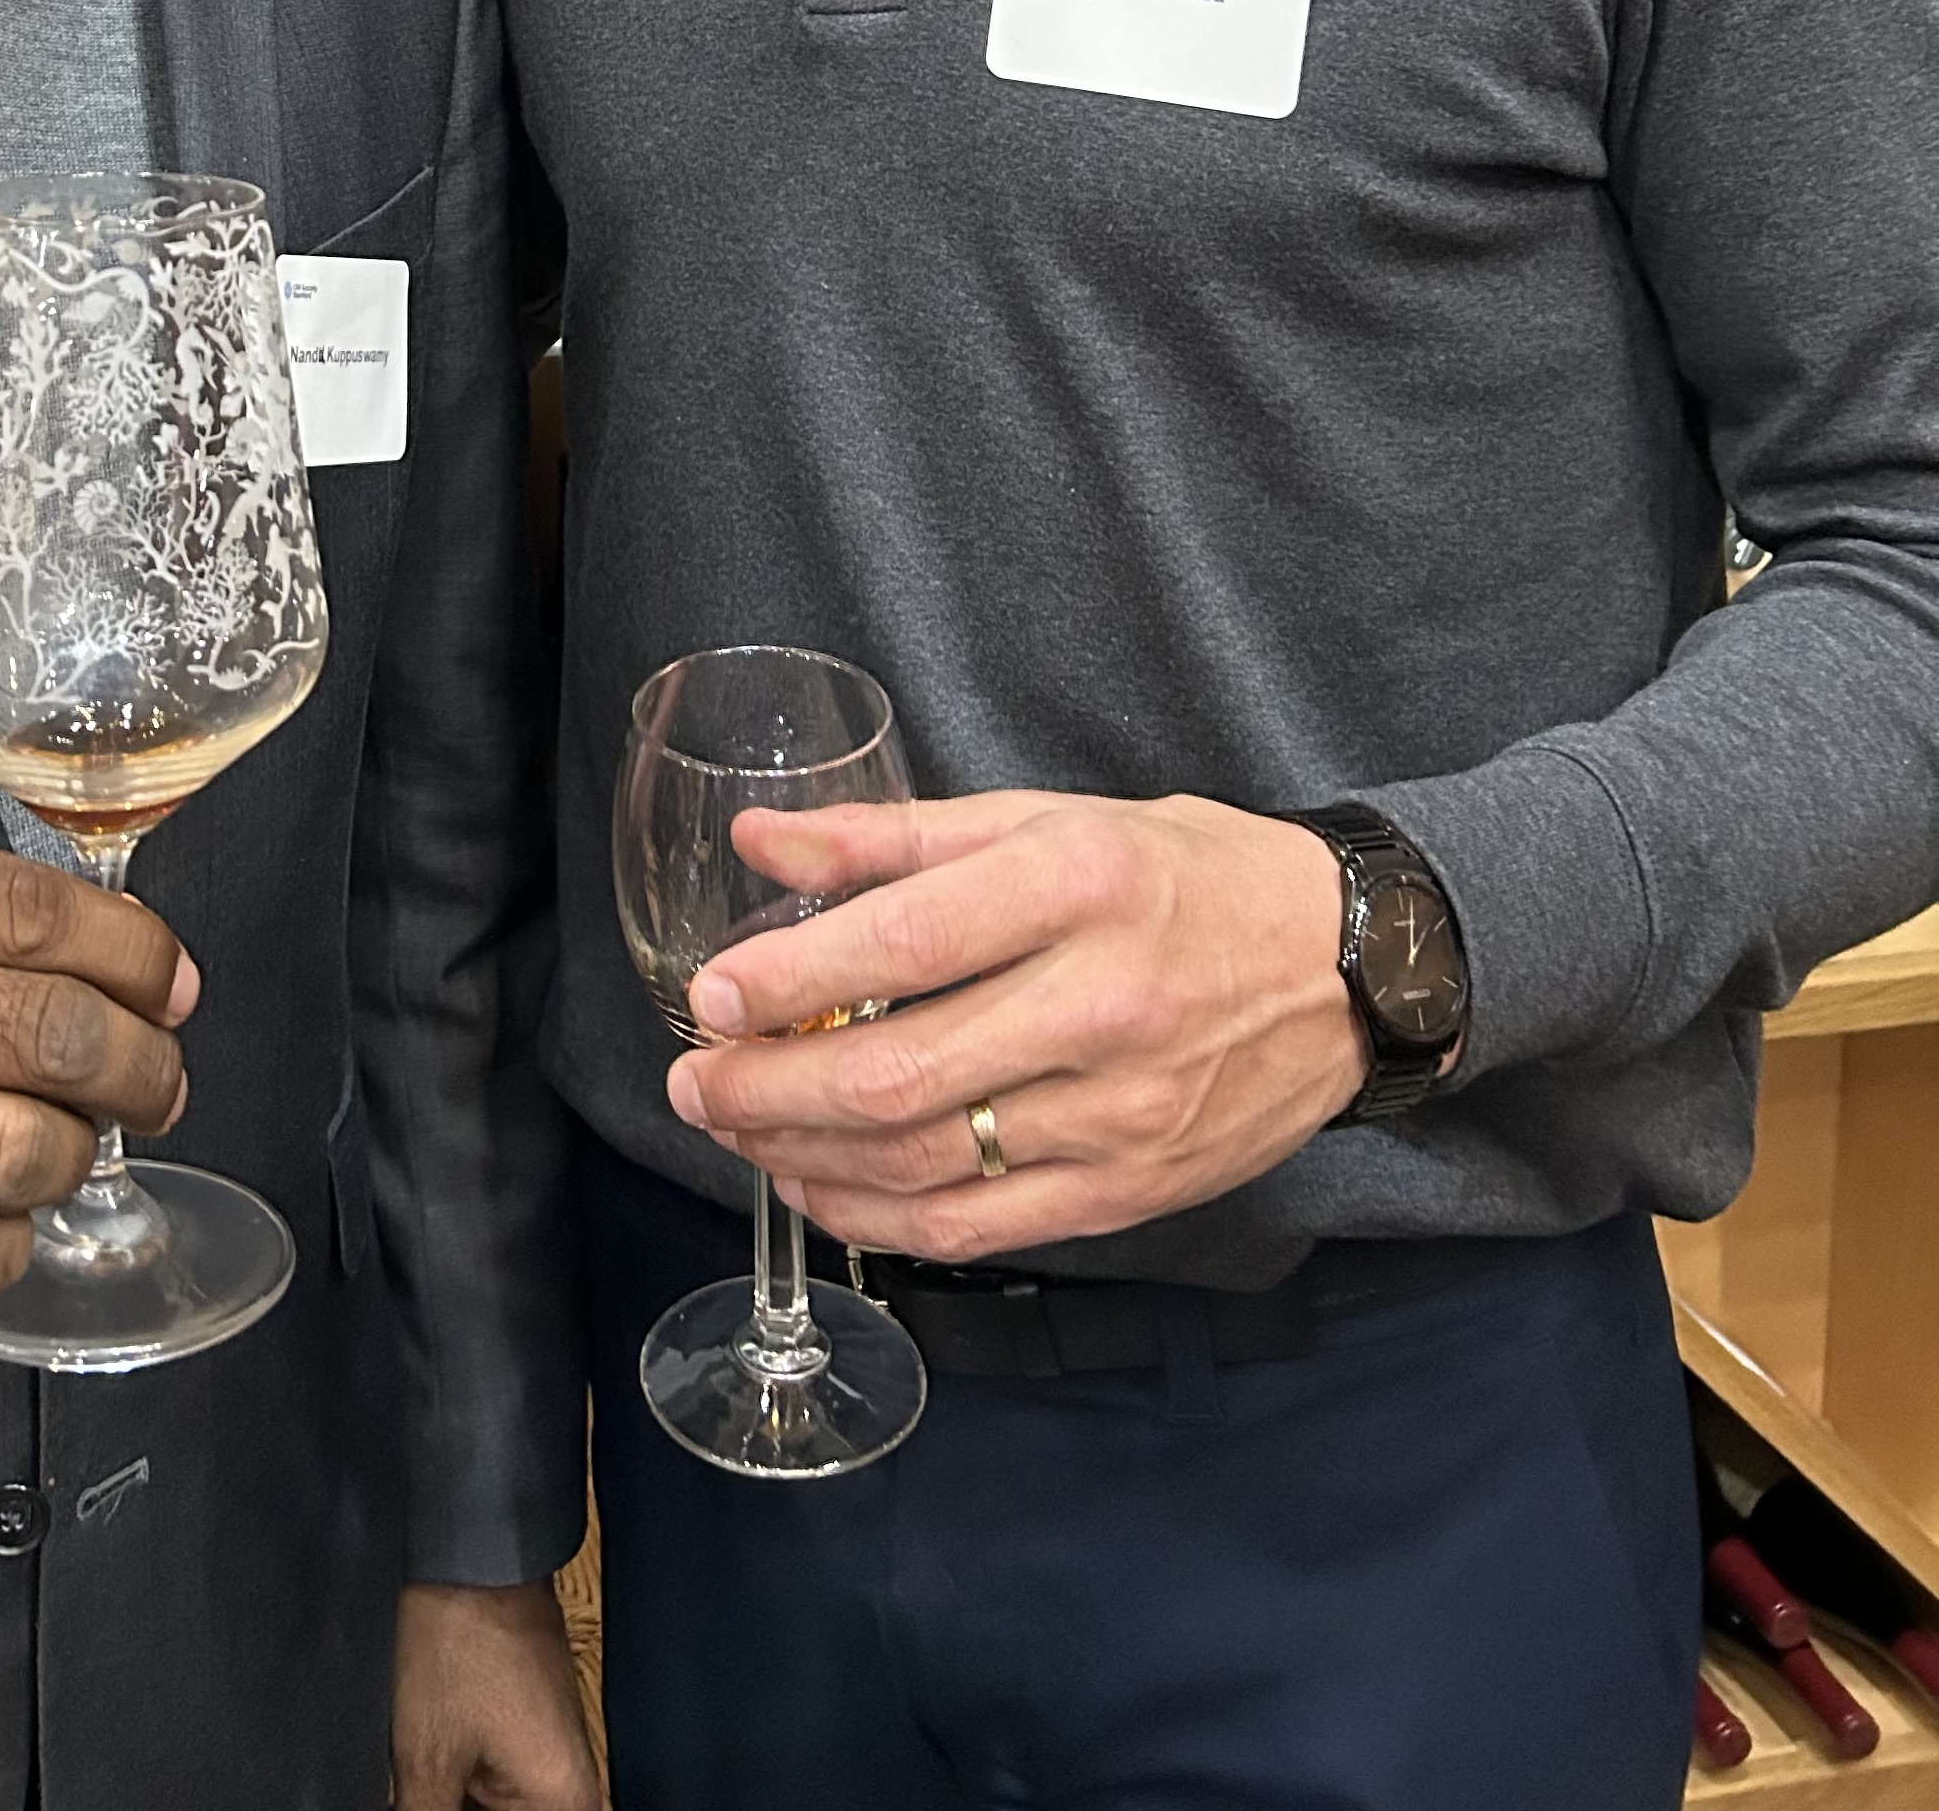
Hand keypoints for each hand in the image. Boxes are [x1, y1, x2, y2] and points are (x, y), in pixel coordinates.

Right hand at [0, 803, 195, 1307]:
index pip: (21, 911)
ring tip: (81, 1144)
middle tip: (161, 1077)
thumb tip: (78, 945)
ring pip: (4, 1146)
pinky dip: (2, 1238)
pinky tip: (4, 1217)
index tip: (170, 982)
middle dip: (136, 1062)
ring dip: (77, 1153)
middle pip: (36, 1029)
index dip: (129, 954)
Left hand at [391, 1583, 601, 1810]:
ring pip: (498, 1806)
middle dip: (455, 1808)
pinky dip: (462, 1784)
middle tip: (417, 1791)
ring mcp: (550, 1752)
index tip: (431, 1803)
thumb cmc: (459, 1643)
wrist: (472, 1549)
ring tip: (419, 1779)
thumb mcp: (427, 1759)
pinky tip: (426, 1775)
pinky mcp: (529, 1724)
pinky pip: (498, 1781)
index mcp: (563, 1804)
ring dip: (453, 1799)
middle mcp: (570, 1784)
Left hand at [666, 792, 1360, 1261]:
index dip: (793, 978)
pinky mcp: (1132, 1192)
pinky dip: (880, 1219)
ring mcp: (1122, 1113)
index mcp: (1079, 884)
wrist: (1349, 969)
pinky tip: (821, 1186)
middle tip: (697, 1084)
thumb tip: (762, 841)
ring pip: (928, 1163)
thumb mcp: (1048, 818)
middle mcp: (1103, 1004)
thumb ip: (897, 837)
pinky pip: (979, 1227)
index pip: (907, 942)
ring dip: (807, 1156)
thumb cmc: (1182, 873)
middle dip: (771, 1088)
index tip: (712, 996)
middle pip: (901, 1071)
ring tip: (739, 1130)